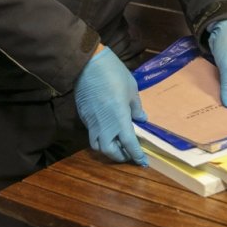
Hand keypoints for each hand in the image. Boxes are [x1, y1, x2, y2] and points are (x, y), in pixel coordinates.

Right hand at [74, 46, 147, 165]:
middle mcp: (105, 126)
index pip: (130, 144)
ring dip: (108, 150)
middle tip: (129, 154)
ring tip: (117, 145)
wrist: (88, 64)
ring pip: (98, 146)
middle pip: (110, 151)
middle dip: (120, 156)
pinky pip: (92, 134)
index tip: (142, 162)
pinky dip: (100, 138)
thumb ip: (136, 107)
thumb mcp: (131, 89)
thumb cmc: (114, 74)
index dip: (136, 155)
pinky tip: (107, 131)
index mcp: (120, 119)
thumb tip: (141, 119)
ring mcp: (92, 122)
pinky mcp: (84, 117)